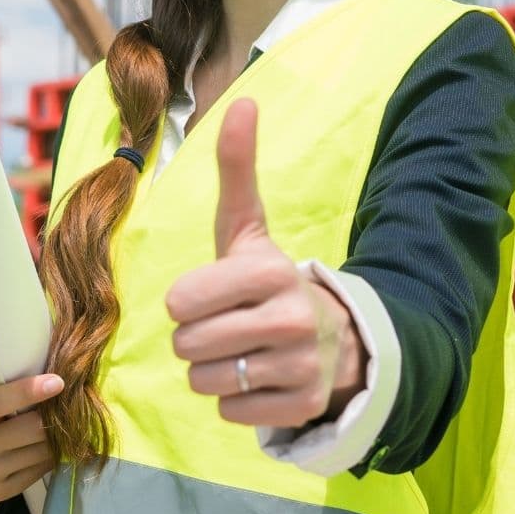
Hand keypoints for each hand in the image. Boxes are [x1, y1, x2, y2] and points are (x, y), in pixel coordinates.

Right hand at [0, 346, 63, 501]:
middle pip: (29, 429)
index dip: (30, 391)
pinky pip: (38, 471)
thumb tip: (2, 310)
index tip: (58, 380)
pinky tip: (53, 437)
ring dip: (57, 432)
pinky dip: (50, 453)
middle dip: (52, 412)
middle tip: (71, 396)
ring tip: (67, 414)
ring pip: (38, 451)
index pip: (0, 402)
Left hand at [165, 97, 366, 428]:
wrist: (332, 336)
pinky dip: (236, 401)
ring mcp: (301, 366)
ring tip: (241, 350)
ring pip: (205, 383)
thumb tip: (243, 99)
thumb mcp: (248, 227)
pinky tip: (260, 377)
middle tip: (226, 324)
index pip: (182, 301)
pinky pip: (231, 413)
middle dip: (195, 338)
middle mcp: (290, 319)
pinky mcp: (302, 407)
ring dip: (211, 371)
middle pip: (187, 346)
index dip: (185, 301)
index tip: (210, 294)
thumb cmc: (268, 278)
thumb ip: (237, 168)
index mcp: (269, 272)